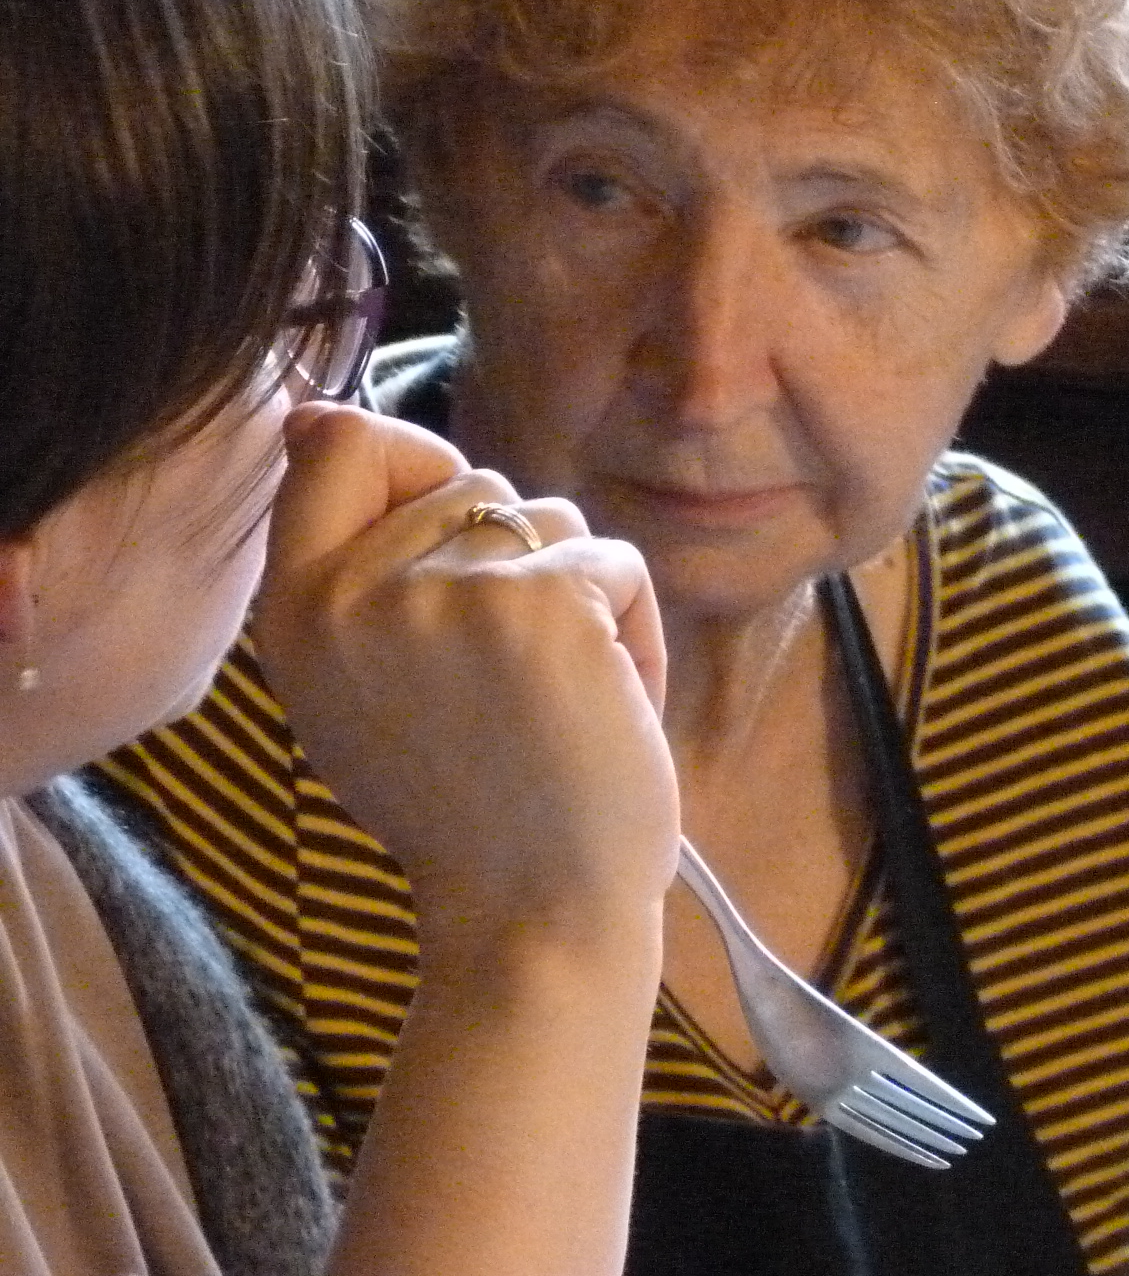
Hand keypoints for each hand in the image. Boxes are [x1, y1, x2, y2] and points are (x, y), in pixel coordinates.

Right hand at [252, 403, 678, 956]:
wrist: (535, 913)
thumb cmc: (469, 799)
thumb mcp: (359, 678)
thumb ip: (346, 560)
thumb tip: (318, 415)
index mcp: (294, 613)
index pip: (337, 441)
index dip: (409, 461)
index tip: (445, 539)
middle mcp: (355, 593)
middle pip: (471, 481)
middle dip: (517, 560)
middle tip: (510, 678)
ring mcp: (449, 591)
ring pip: (549, 518)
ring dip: (581, 598)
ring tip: (557, 698)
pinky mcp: (545, 602)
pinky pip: (616, 560)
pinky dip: (634, 628)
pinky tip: (606, 706)